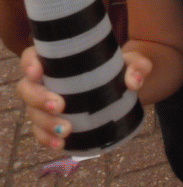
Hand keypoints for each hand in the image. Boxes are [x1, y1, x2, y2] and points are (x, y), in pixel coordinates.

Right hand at [16, 45, 150, 149]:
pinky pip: (41, 132)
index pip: (33, 56)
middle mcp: (47, 80)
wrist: (127, 86)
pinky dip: (48, 139)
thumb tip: (134, 82)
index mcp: (59, 59)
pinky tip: (60, 144)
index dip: (29, 63)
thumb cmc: (123, 67)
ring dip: (45, 123)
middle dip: (38, 99)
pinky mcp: (54, 120)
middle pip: (27, 88)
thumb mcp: (134, 62)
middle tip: (59, 106)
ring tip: (66, 131)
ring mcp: (47, 102)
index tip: (37, 72)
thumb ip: (138, 66)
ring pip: (33, 112)